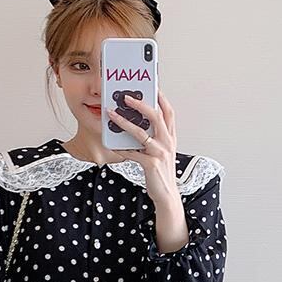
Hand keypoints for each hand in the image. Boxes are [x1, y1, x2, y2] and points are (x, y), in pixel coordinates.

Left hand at [106, 90, 186, 254]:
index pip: (169, 112)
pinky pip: (133, 152)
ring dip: (124, 122)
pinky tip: (111, 143)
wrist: (167, 196)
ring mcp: (160, 153)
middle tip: (126, 96)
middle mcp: (168, 142)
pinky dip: (121, 147)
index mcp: (170, 137)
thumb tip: (131, 123)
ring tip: (111, 113)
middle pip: (156, 117)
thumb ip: (151, 138)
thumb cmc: (160, 172)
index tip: (151, 85)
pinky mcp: (151, 164)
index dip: (161, 98)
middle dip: (140, 104)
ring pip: (141, 133)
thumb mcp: (159, 152)